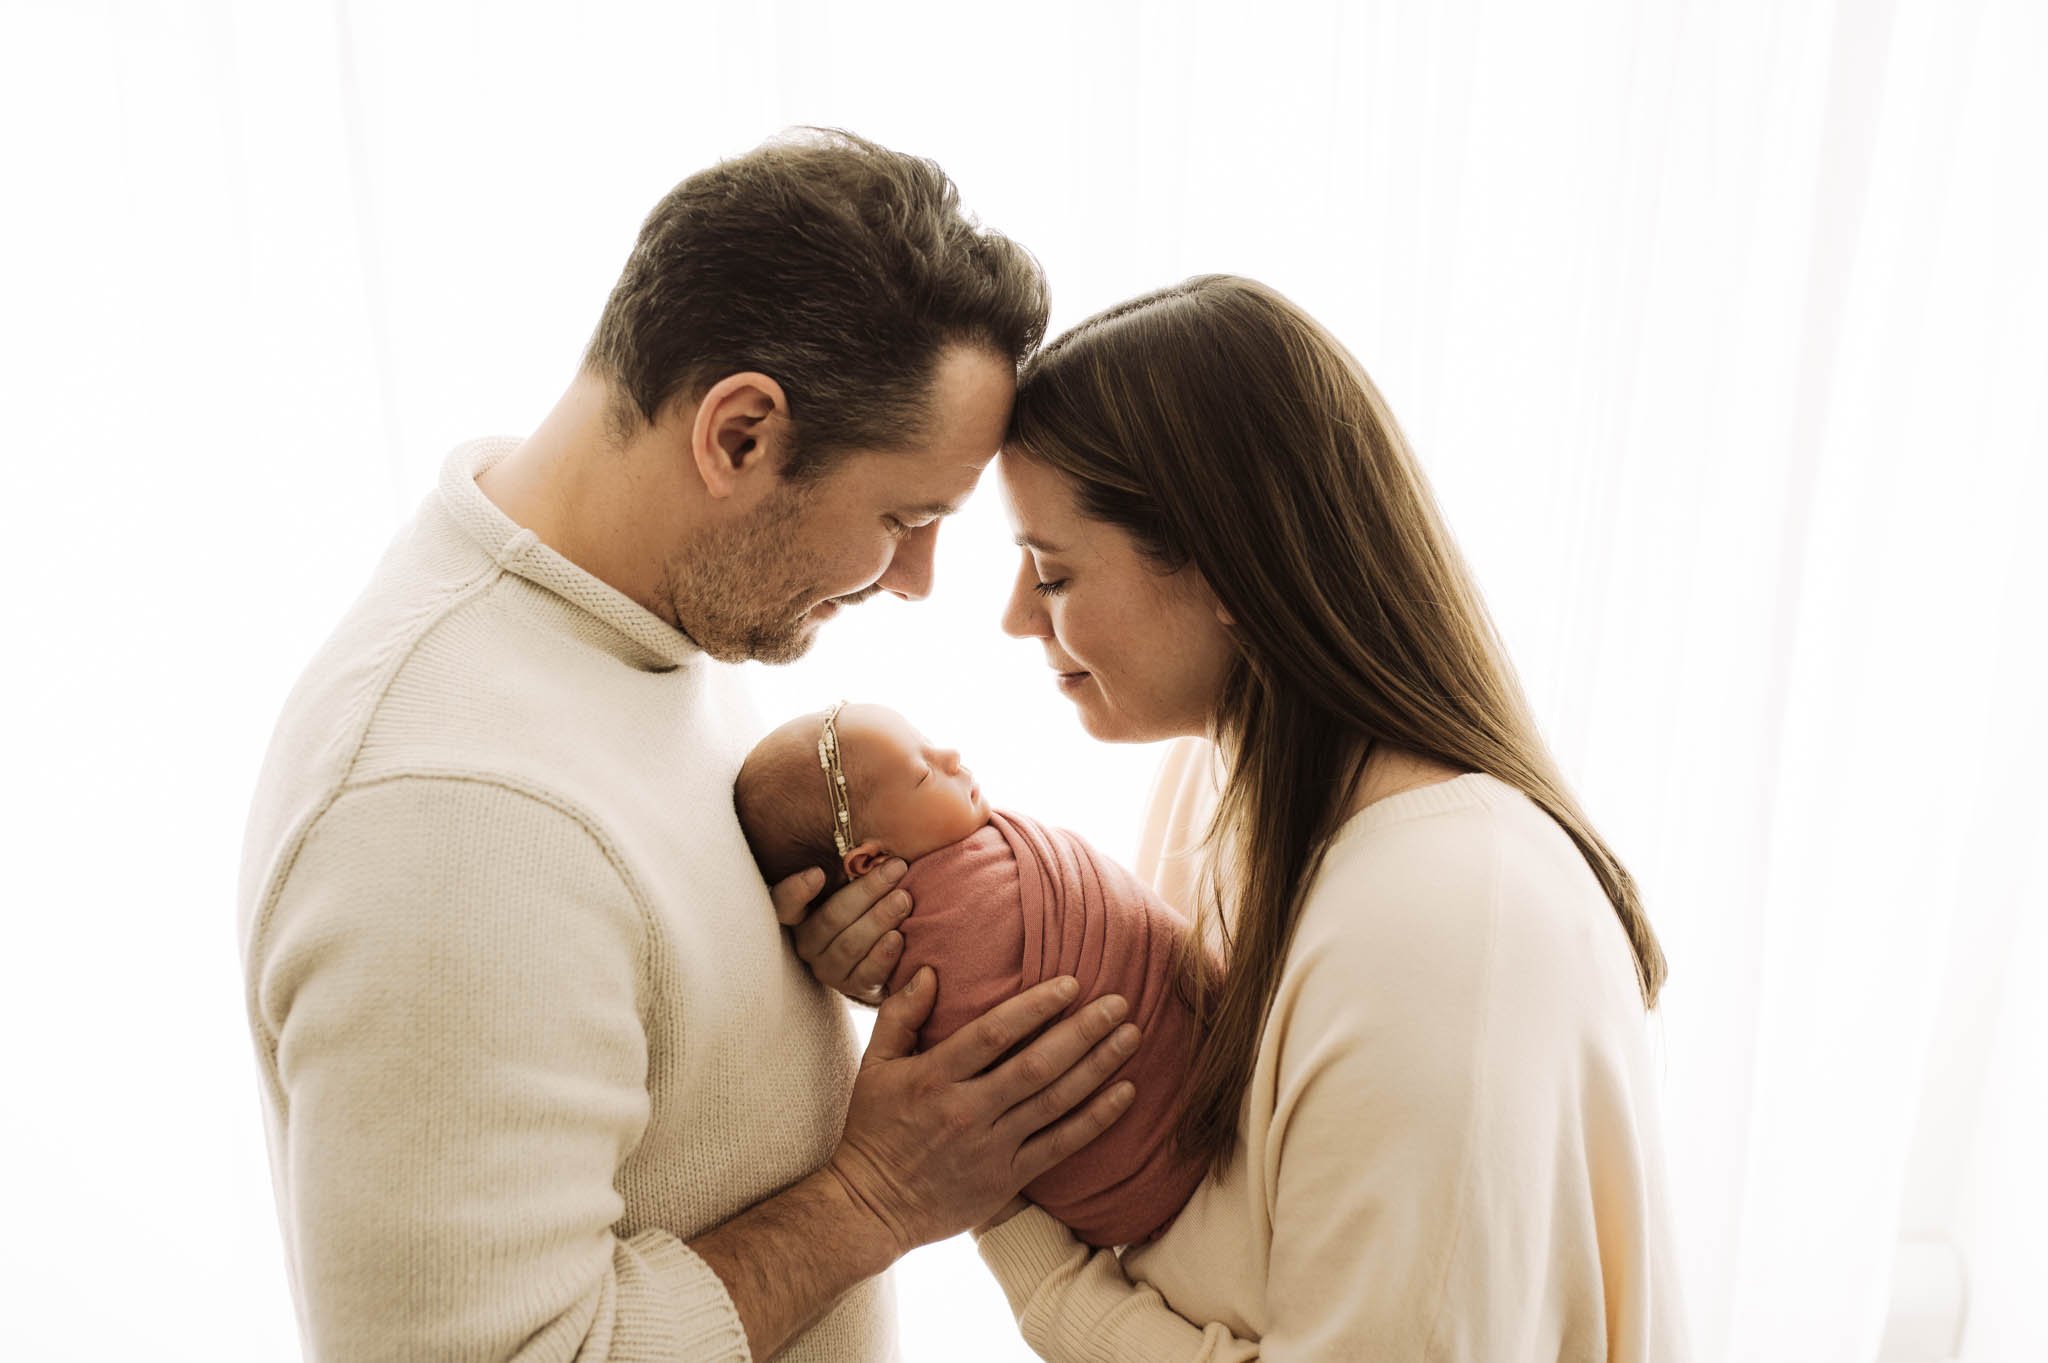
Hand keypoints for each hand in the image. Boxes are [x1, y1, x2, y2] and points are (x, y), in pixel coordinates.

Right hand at [772, 859, 912, 1004]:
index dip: (796, 891)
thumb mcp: (853, 889)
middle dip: (866, 892)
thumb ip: (854, 871)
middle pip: (831, 919)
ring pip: (850, 945)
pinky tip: (899, 937)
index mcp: (801, 916)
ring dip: (879, 919)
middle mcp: (808, 944)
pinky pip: (867, 973)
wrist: (880, 958)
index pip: (783, 904)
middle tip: (895, 870)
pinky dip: (884, 955)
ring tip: (904, 899)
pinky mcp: (853, 988)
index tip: (817, 873)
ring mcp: (829, 969)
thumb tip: (880, 850)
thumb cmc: (865, 909)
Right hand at [824, 967, 1140, 1257]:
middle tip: (1118, 1002)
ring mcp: (991, 1146)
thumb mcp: (874, 1067)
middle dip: (1083, 1031)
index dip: (1036, 1007)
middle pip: (1036, 1065)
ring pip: (1056, 1101)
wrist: (872, 1208)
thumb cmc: (873, 1131)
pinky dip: (1096, 1118)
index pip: (993, 1034)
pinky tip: (1125, 1093)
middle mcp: (966, 1110)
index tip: (1071, 984)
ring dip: (1098, 1066)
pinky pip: (1061, 1145)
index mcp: (934, 1077)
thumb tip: (929, 971)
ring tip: (1131, 1036)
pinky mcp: (1007, 1178)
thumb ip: (900, 1015)